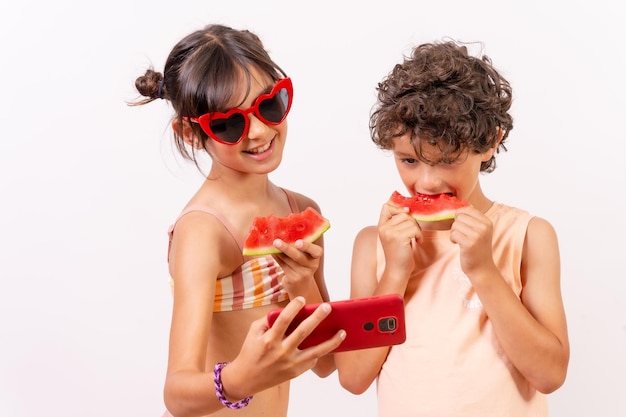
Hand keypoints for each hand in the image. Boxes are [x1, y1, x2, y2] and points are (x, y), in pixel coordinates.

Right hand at [221, 297, 344, 399]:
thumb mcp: (254, 332)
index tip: (302, 299)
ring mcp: (290, 363)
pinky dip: (320, 351)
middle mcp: (281, 352)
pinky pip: (312, 360)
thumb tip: (288, 310)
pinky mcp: (296, 372)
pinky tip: (328, 343)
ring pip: (316, 351)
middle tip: (327, 307)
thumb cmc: (251, 351)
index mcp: (269, 340)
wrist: (246, 379)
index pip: (283, 320)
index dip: (293, 308)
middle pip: (303, 332)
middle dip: (317, 318)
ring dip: (331, 341)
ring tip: (342, 332)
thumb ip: (269, 320)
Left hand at [272, 239, 321, 296]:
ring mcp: (303, 274)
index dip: (307, 246)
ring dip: (278, 252)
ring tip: (272, 244)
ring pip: (288, 260)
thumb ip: (300, 245)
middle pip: (298, 257)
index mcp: (316, 256)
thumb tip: (284, 231)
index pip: (316, 251)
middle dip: (286, 249)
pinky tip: (272, 252)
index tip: (298, 242)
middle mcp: (312, 266)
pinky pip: (283, 265)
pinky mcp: (293, 279)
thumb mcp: (306, 255)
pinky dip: (277, 257)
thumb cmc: (303, 264)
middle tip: (276, 242)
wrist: (302, 286)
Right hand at [378, 203, 420, 275]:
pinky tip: (417, 242)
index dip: (398, 208)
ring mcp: (390, 232)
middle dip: (412, 222)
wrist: (397, 270)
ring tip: (415, 239)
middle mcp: (384, 228)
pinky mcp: (399, 238)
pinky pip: (415, 229)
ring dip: (417, 229)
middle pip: (403, 214)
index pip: (386, 207)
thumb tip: (407, 208)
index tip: (406, 214)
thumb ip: (396, 223)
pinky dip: (419, 235)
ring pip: (410, 221)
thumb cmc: (398, 253)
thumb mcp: (393, 236)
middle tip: (413, 233)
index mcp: (381, 226)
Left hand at [449, 206, 496, 278]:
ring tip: (461, 240)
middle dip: (457, 225)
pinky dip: (453, 239)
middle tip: (462, 235)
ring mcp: (477, 235)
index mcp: (487, 221)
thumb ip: (472, 219)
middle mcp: (484, 227)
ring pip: (455, 225)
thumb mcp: (480, 231)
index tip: (464, 227)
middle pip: (459, 216)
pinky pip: (453, 234)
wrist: (482, 268)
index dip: (460, 217)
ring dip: (454, 233)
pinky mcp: (469, 243)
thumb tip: (457, 208)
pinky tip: (459, 245)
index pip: (467, 209)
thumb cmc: (477, 248)